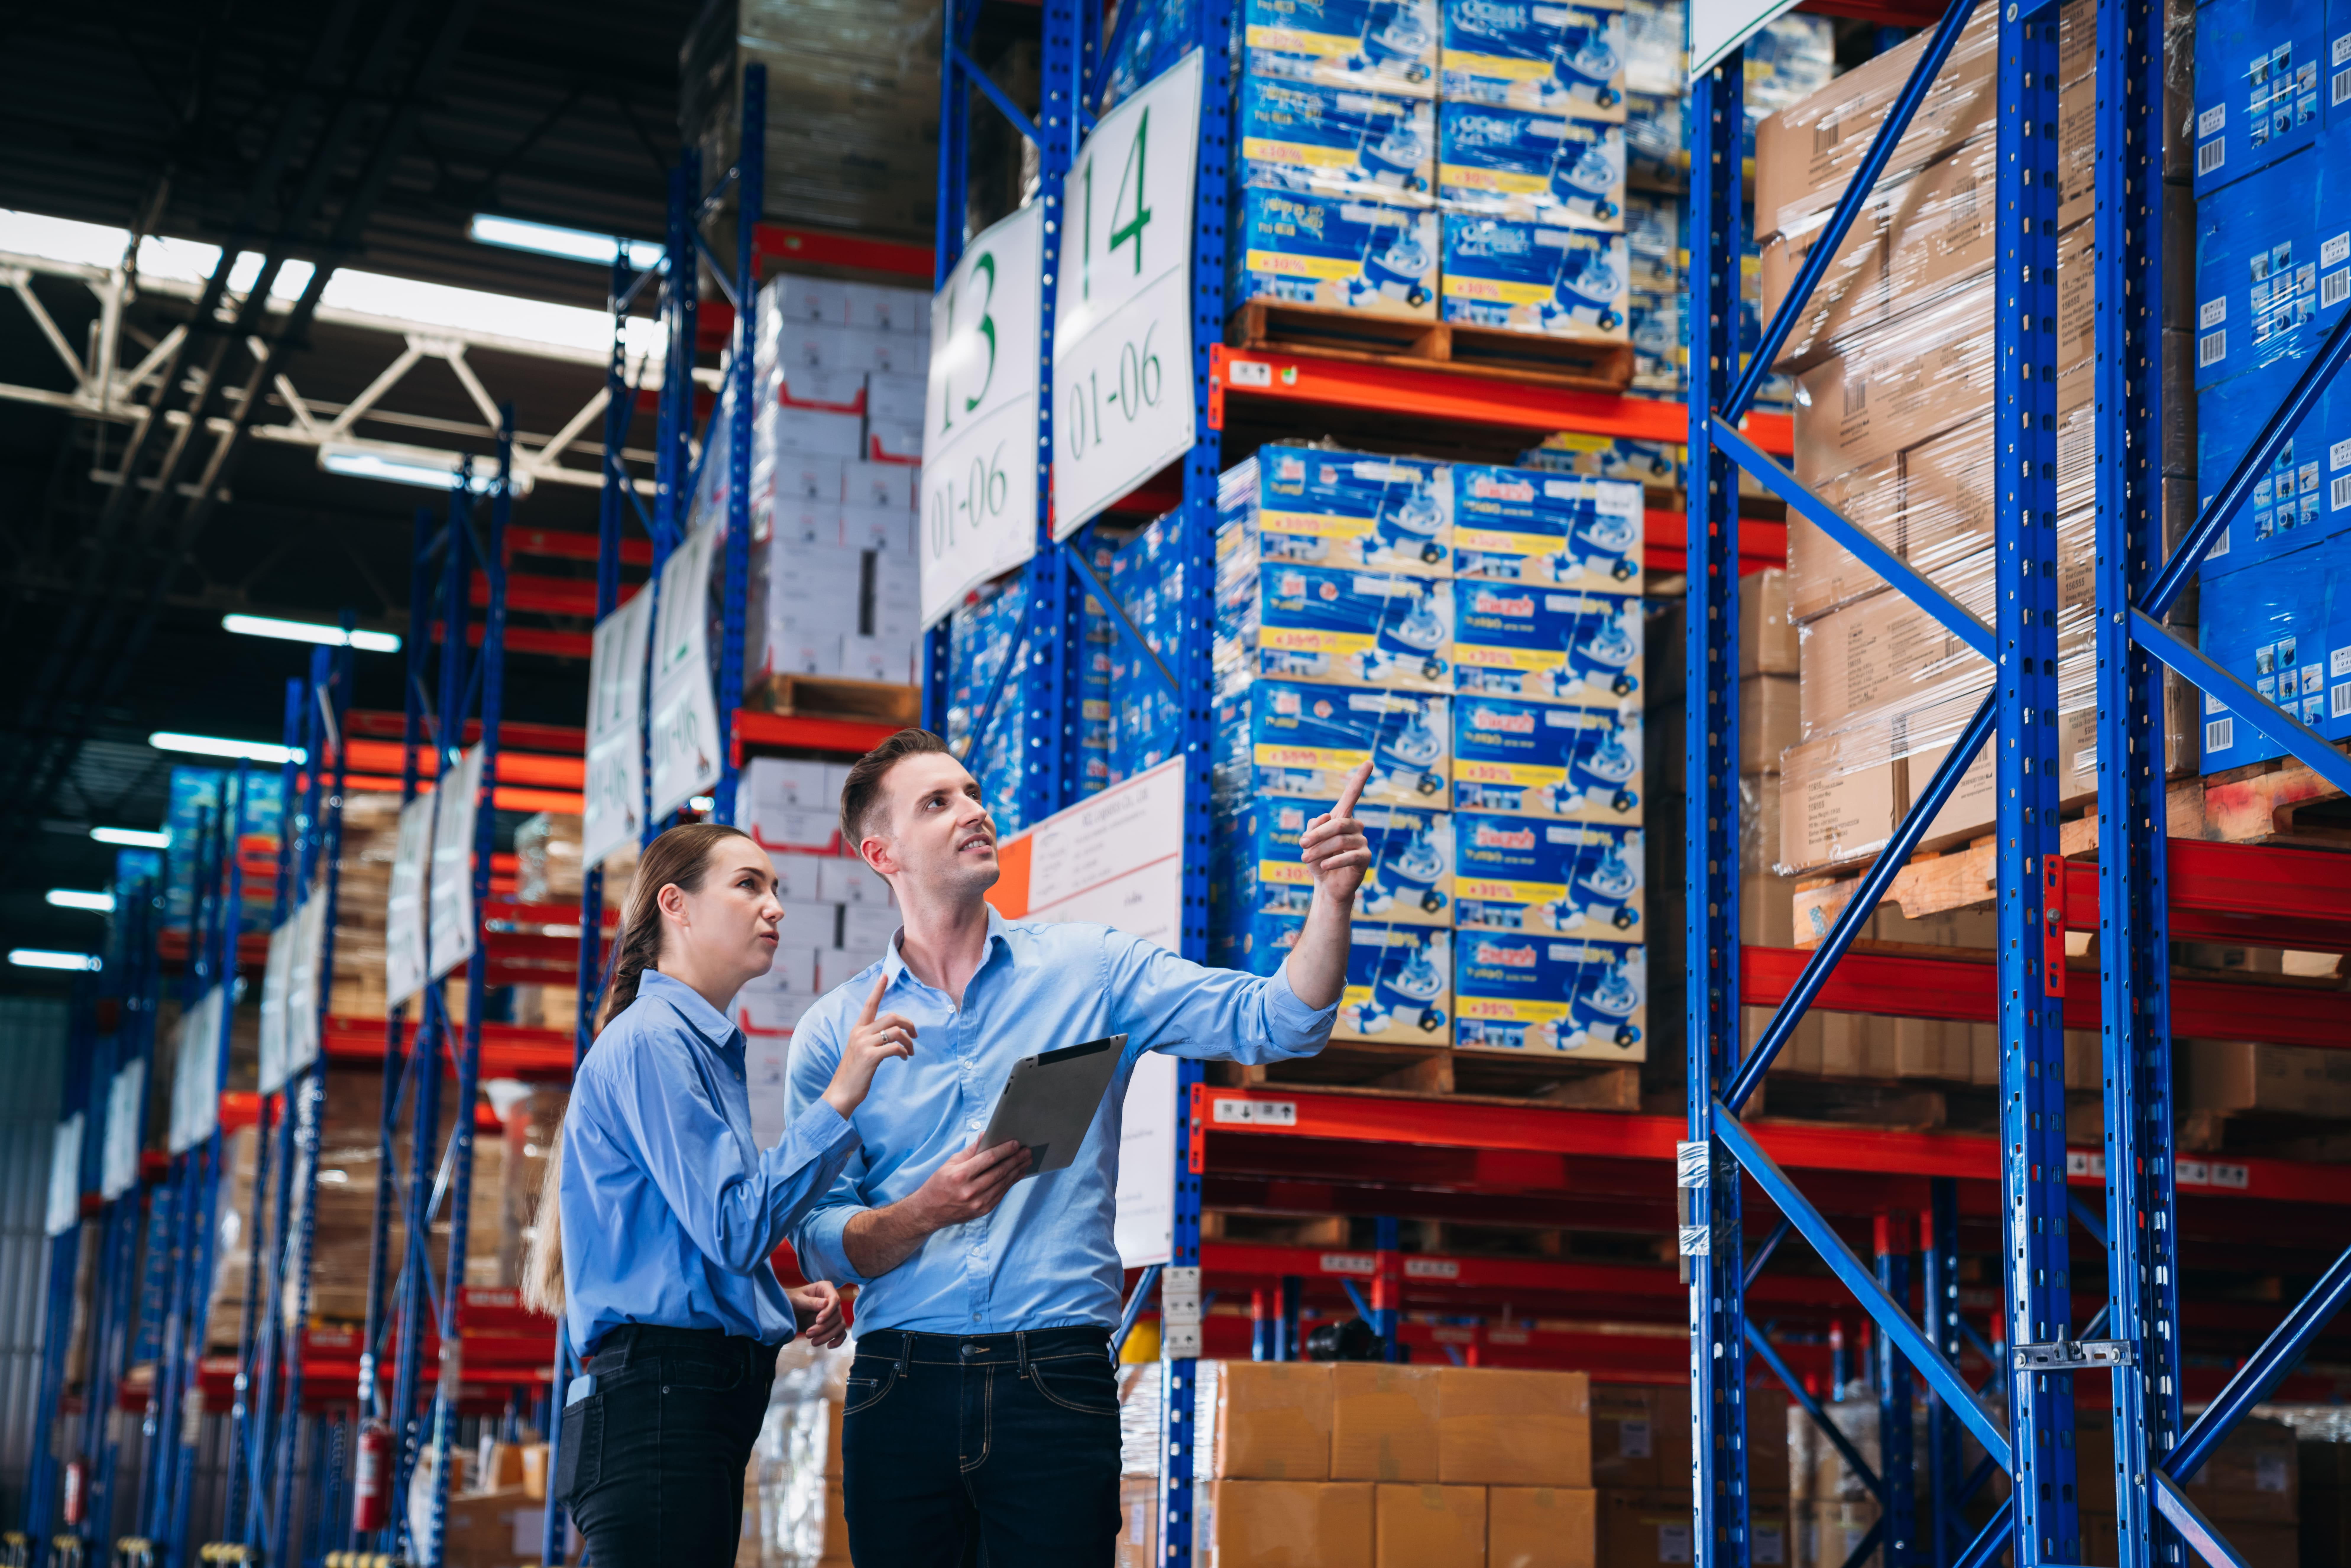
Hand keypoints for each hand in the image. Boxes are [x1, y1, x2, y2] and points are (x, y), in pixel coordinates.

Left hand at [787, 1280, 847, 1347]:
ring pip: (839, 1325)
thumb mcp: (797, 1300)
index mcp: (825, 1288)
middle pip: (837, 1315)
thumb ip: (810, 1301)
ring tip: (813, 1342)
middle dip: (824, 1327)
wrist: (786, 1311)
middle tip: (808, 1334)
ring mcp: (833, 1312)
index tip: (817, 1321)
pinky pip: (840, 1332)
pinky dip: (837, 1340)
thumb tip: (825, 1303)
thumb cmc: (790, 1301)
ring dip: (828, 1335)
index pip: (835, 1299)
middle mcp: (832, 1300)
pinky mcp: (831, 1324)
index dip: (828, 1311)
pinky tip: (828, 1346)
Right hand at [822, 973, 916, 1118]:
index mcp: (857, 1030)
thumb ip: (872, 1039)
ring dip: (909, 1041)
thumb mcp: (860, 1050)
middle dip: (909, 1024)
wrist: (841, 1093)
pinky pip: (895, 1047)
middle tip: (915, 1035)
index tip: (886, 975)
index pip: (870, 1005)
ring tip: (910, 1052)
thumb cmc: (854, 1073)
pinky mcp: (870, 1057)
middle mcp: (860, 1033)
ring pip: (896, 1031)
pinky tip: (904, 1058)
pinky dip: (904, 1052)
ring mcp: (864, 1044)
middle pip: (892, 1016)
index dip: (878, 989)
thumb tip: (892, 1035)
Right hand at [907, 1138, 1030, 1228]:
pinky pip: (1001, 1194)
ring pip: (1003, 1183)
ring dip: (1017, 1171)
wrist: (929, 1212)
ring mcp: (978, 1203)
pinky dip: (1011, 1183)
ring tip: (1027, 1161)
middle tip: (1027, 1151)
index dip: (1005, 1150)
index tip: (1016, 1143)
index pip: (989, 1159)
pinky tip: (1018, 1174)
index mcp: (960, 1175)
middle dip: (1016, 1159)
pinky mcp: (982, 1211)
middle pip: (1000, 1171)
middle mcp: (970, 1191)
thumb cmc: (939, 1184)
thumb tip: (986, 1135)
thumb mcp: (950, 1163)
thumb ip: (970, 1151)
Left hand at [1298, 760, 1373, 903]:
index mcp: (1342, 818)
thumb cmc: (1318, 860)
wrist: (1326, 885)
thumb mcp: (1309, 842)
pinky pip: (1350, 855)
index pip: (1352, 796)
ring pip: (1341, 840)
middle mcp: (1355, 827)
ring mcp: (1362, 842)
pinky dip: (1334, 860)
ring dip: (1320, 849)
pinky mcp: (1365, 858)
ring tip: (1305, 859)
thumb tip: (1325, 817)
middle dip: (1317, 834)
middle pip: (1338, 823)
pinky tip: (1323, 866)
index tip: (1369, 762)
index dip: (1360, 779)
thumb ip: (1313, 827)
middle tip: (1301, 844)